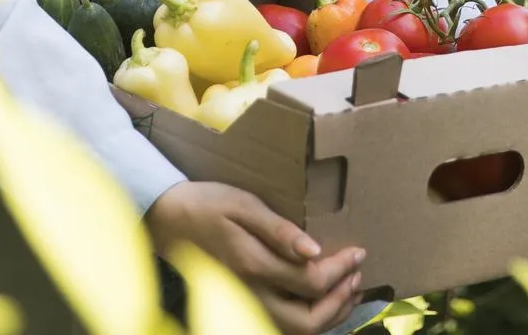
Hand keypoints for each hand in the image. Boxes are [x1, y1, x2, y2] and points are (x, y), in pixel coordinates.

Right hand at [145, 181, 364, 334]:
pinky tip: (322, 299)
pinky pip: (285, 325)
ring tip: (349, 289)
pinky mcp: (245, 304)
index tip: (358, 252)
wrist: (169, 219)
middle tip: (357, 275)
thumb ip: (279, 230)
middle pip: (308, 321)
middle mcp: (251, 294)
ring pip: (297, 330)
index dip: (341, 270)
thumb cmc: (207, 205)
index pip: (311, 282)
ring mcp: (247, 303)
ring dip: (330, 314)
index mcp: (253, 265)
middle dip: (340, 302)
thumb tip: (314, 251)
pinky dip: (311, 318)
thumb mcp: (243, 205)